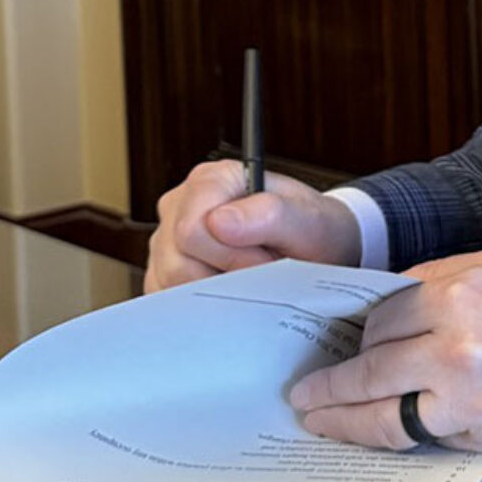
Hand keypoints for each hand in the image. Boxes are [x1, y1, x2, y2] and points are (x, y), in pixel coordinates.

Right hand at [145, 160, 361, 291]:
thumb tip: (219, 221)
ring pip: (170, 282)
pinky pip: (169, 297)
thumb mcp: (309, 221)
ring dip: (216, 288)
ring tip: (250, 274)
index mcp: (212, 180)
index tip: (264, 258)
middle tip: (262, 267)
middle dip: (225, 274)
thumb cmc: (312, 229)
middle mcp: (182, 204)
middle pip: (177, 260)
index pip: (191, 229)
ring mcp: (168, 238)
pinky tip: (230, 286)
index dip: (229, 254)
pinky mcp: (164, 269)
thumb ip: (270, 214)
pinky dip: (203, 302)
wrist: (317, 249)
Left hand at [287, 246, 481, 453]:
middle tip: (303, 392)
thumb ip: (450, 278)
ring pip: (383, 417)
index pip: (381, 316)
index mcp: (459, 296)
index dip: (359, 330)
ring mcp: (470, 403)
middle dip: (331, 382)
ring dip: (344, 419)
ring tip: (318, 419)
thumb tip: (400, 299)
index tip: (342, 338)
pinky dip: (393, 435)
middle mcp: (455, 351)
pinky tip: (376, 431)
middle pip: (370, 369)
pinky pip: (424, 438)